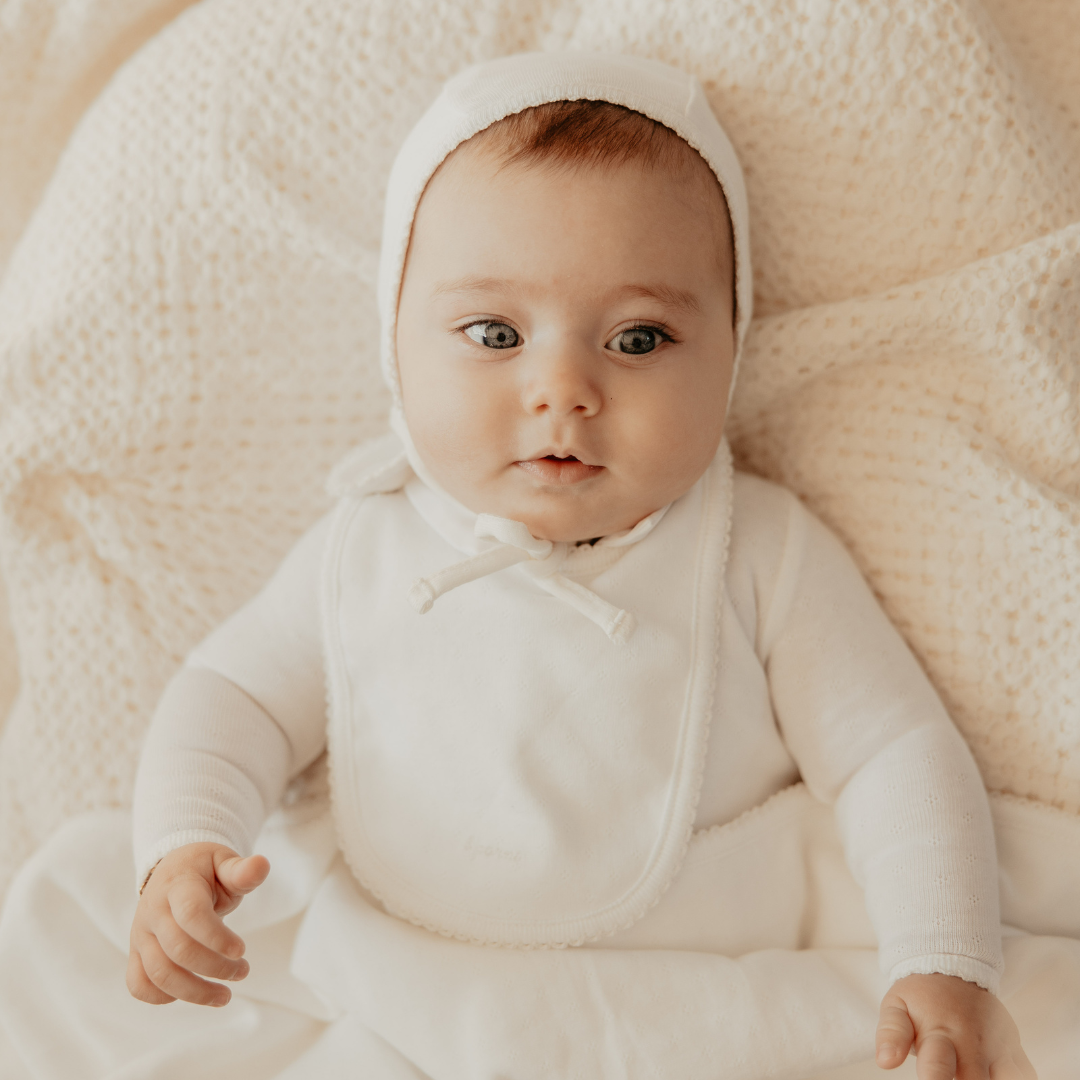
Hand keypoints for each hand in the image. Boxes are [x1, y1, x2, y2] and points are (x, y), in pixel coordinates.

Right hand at [127, 842, 269, 1006]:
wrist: (171, 871)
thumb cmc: (204, 870)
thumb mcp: (224, 862)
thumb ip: (241, 871)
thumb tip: (262, 864)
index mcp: (177, 885)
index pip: (191, 914)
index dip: (217, 937)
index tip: (241, 950)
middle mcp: (153, 911)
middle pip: (178, 949)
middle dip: (215, 967)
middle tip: (243, 970)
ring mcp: (141, 934)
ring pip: (159, 973)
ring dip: (195, 992)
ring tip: (225, 995)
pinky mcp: (136, 953)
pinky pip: (138, 984)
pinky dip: (162, 997)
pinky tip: (192, 992)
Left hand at [876, 973, 1036, 1078]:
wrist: (953, 967)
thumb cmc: (920, 997)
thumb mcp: (896, 1007)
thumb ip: (891, 1034)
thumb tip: (885, 1062)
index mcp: (940, 1034)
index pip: (937, 1068)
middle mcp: (973, 1042)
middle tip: (956, 1078)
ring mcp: (998, 1046)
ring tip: (979, 1077)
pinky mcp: (1015, 1049)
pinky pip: (1026, 1075)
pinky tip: (999, 1077)